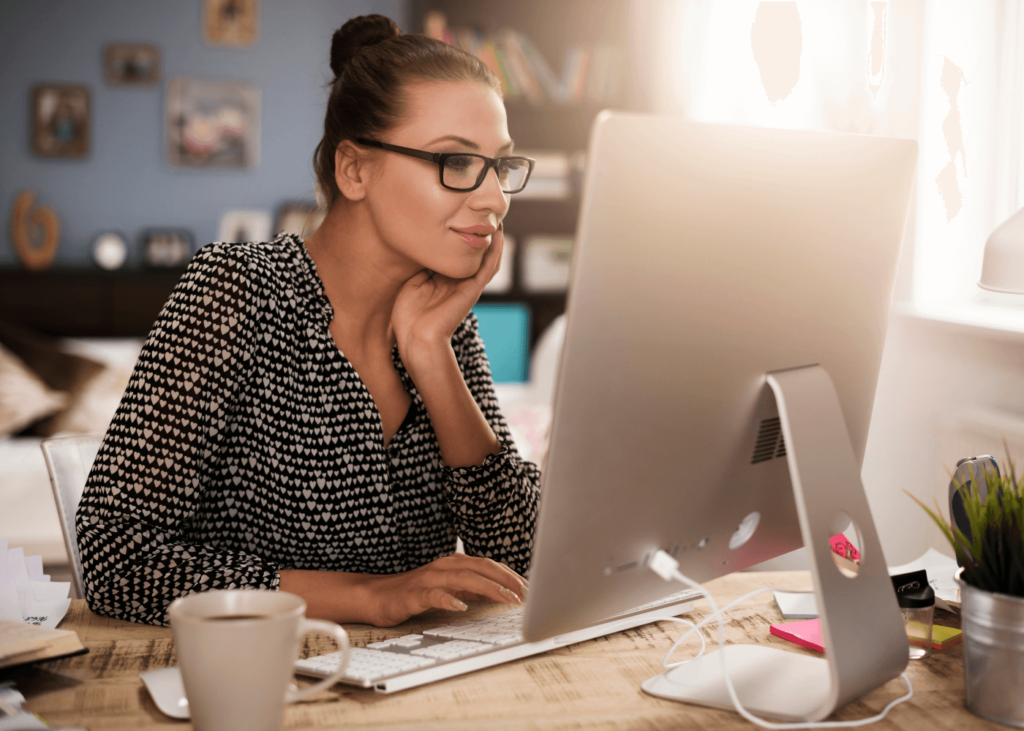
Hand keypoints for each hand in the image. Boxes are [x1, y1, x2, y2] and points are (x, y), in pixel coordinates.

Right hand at [363, 553, 526, 626]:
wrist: (377, 596)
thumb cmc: (416, 592)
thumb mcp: (450, 587)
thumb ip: (473, 587)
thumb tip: (502, 592)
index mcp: (455, 563)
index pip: (489, 565)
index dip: (511, 575)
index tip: (530, 588)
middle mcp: (444, 566)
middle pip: (481, 568)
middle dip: (506, 580)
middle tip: (526, 594)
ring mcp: (429, 579)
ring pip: (463, 579)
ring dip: (488, 588)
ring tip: (507, 598)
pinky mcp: (414, 594)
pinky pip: (433, 595)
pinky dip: (448, 599)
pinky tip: (461, 606)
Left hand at [391, 225, 504, 361]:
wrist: (417, 338)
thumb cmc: (409, 316)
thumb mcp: (412, 281)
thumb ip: (422, 265)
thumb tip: (425, 243)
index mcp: (444, 278)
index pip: (455, 252)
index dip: (460, 234)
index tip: (459, 212)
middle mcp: (459, 280)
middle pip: (474, 252)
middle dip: (480, 233)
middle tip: (484, 210)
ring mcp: (468, 285)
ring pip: (488, 258)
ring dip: (493, 239)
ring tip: (496, 218)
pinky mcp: (473, 290)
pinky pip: (489, 267)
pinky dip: (496, 251)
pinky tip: (499, 234)